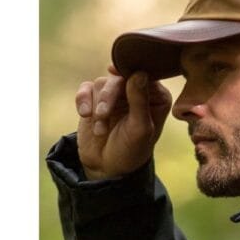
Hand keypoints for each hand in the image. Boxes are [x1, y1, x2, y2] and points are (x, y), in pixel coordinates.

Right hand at [75, 65, 172, 179]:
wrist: (107, 166)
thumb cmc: (132, 150)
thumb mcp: (140, 129)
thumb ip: (140, 101)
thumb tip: (139, 73)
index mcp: (156, 96)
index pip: (145, 75)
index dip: (130, 74)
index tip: (116, 74)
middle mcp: (137, 91)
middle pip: (120, 77)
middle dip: (109, 96)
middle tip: (103, 114)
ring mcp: (115, 94)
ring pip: (101, 83)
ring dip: (97, 106)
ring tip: (100, 129)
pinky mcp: (95, 99)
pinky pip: (86, 88)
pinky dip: (83, 100)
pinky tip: (85, 114)